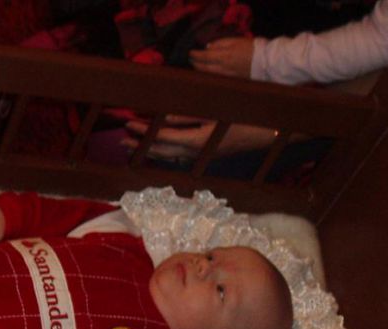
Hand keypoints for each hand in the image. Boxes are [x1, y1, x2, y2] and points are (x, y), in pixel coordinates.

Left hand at [123, 117, 276, 162]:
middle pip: (161, 150)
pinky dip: (163, 153)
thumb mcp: (212, 113)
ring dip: (149, 151)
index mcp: (196, 141)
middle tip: (121, 140)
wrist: (265, 134)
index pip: (163, 137)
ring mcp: (200, 156)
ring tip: (131, 148)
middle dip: (140, 145)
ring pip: (168, 156)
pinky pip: (178, 156)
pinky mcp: (204, 156)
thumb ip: (187, 117)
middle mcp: (195, 153)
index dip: (145, 132)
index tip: (129, 124)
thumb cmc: (241, 118)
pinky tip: (155, 151)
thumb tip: (163, 117)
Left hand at [188, 37, 254, 78]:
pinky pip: (216, 79)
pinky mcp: (231, 81)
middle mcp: (223, 68)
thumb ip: (220, 43)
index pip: (205, 57)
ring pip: (209, 75)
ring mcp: (227, 76)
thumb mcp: (236, 40)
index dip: (196, 55)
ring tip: (196, 66)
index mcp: (224, 56)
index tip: (190, 53)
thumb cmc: (252, 48)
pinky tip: (207, 73)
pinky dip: (208, 75)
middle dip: (196, 64)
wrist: (266, 62)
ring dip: (200, 70)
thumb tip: (207, 48)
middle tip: (190, 60)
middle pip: (204, 68)